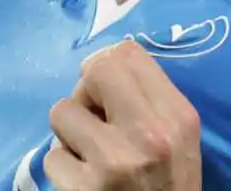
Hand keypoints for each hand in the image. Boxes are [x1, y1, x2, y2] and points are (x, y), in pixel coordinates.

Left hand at [45, 39, 201, 190]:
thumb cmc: (169, 187)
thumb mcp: (178, 139)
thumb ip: (149, 101)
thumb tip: (97, 67)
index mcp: (178, 116)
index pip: (128, 53)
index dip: (107, 69)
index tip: (105, 92)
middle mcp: (150, 133)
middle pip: (96, 70)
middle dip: (85, 92)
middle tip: (93, 118)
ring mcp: (115, 161)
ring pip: (62, 112)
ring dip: (68, 134)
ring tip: (88, 153)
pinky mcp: (85, 189)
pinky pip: (52, 157)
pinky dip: (63, 170)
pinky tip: (83, 181)